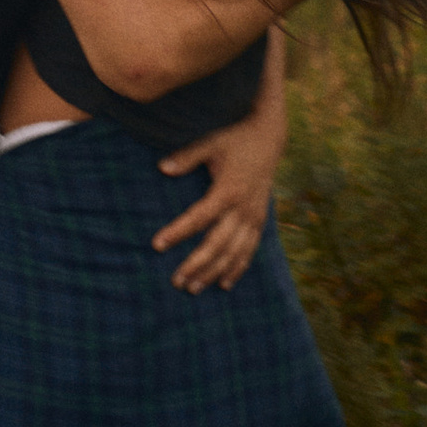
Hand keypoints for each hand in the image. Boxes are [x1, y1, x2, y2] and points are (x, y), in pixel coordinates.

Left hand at [152, 26, 286, 292]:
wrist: (269, 138)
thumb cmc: (235, 138)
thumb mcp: (211, 142)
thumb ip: (187, 156)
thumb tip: (162, 167)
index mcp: (228, 190)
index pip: (199, 217)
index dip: (178, 232)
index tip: (157, 244)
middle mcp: (243, 208)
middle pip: (218, 243)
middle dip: (197, 264)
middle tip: (176, 281)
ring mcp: (254, 216)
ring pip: (234, 252)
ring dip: (214, 272)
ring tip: (194, 288)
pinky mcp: (260, 220)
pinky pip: (250, 250)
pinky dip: (238, 268)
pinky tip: (225, 284)